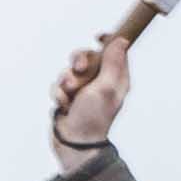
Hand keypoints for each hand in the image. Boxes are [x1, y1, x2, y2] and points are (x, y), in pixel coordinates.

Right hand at [51, 31, 133, 163]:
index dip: (107, 41)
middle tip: (80, 69)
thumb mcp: (106, 87)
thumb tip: (121, 40)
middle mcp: (100, 81)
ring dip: (66, 80)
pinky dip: (59, 94)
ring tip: (69, 93)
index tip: (98, 38)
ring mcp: (83, 89)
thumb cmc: (93, 117)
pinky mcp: (68, 97)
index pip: (115, 52)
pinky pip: (58, 85)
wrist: (74, 142)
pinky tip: (63, 105)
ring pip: (70, 70)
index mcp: (116, 78)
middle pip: (88, 56)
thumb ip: (112, 62)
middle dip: (79, 60)